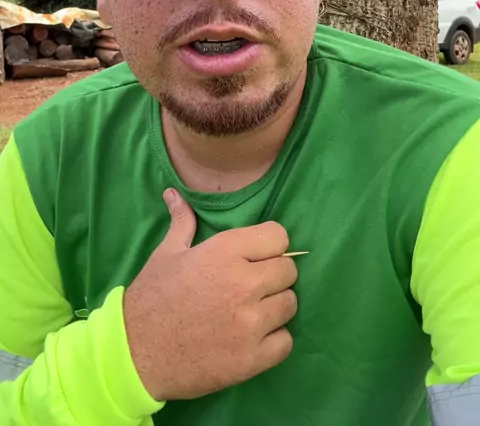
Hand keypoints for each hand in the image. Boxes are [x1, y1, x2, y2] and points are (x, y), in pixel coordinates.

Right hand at [123, 188, 297, 400]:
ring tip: (251, 312)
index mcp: (224, 251)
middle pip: (288, 271)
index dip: (270, 245)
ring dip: (275, 307)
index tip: (257, 256)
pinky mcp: (252, 359)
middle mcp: (243, 283)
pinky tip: (252, 339)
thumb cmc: (153, 298)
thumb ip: (182, 221)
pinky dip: (274, 341)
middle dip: (274, 276)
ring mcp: (250, 323)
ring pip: (290, 304)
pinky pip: (286, 342)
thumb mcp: (167, 253)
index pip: (278, 236)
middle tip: (252, 286)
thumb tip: (174, 193)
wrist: (135, 354)